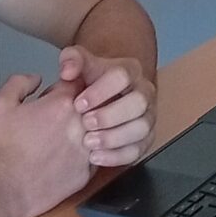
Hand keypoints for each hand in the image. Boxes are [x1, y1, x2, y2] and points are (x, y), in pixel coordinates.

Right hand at [0, 74, 90, 216]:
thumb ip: (20, 82)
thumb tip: (38, 79)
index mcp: (62, 104)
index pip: (79, 82)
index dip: (65, 86)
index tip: (53, 96)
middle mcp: (81, 126)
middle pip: (92, 107)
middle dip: (77, 108)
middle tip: (55, 119)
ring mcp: (86, 152)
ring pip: (96, 133)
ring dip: (83, 132)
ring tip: (60, 140)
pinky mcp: (85, 175)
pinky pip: (94, 157)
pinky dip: (83, 155)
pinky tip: (63, 160)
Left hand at [57, 46, 157, 169]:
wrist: (101, 98)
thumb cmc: (90, 82)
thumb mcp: (79, 65)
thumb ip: (72, 59)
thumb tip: (68, 70)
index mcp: (130, 71)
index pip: (123, 76)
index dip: (100, 91)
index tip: (78, 104)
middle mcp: (144, 93)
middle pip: (138, 102)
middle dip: (110, 115)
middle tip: (85, 123)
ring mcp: (147, 117)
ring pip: (141, 128)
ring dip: (113, 138)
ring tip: (88, 142)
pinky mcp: (144, 140)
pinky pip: (138, 150)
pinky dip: (116, 156)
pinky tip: (95, 157)